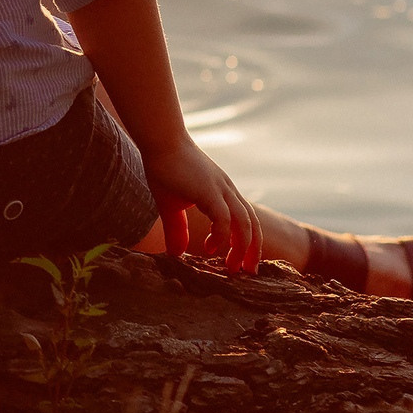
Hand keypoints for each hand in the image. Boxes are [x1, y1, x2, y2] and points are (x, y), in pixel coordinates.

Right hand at [143, 134, 261, 270]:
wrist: (159, 140)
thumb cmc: (164, 168)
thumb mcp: (170, 205)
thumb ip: (177, 229)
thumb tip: (176, 254)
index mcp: (223, 193)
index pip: (245, 220)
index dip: (247, 242)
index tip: (238, 262)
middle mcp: (228, 191)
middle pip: (253, 224)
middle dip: (252, 251)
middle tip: (246, 272)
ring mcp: (222, 190)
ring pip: (245, 224)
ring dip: (242, 248)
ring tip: (233, 268)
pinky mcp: (210, 190)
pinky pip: (224, 219)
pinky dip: (221, 237)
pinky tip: (210, 247)